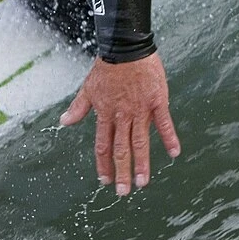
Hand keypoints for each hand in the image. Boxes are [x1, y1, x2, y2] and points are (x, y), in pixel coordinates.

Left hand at [60, 53, 179, 194]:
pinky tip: (174, 153)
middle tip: (124, 192)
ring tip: (142, 183)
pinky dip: (169, 138)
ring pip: (140, 141)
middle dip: (122, 171)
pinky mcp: (157, 101)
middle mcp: (122, 115)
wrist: (126, 47)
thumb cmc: (107, 67)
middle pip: (121, 148)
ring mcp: (140, 109)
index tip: (105, 181)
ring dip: (142, 163)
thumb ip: (78, 107)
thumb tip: (64, 122)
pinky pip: (164, 123)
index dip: (103, 164)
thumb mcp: (88, 87)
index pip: (102, 144)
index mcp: (105, 113)